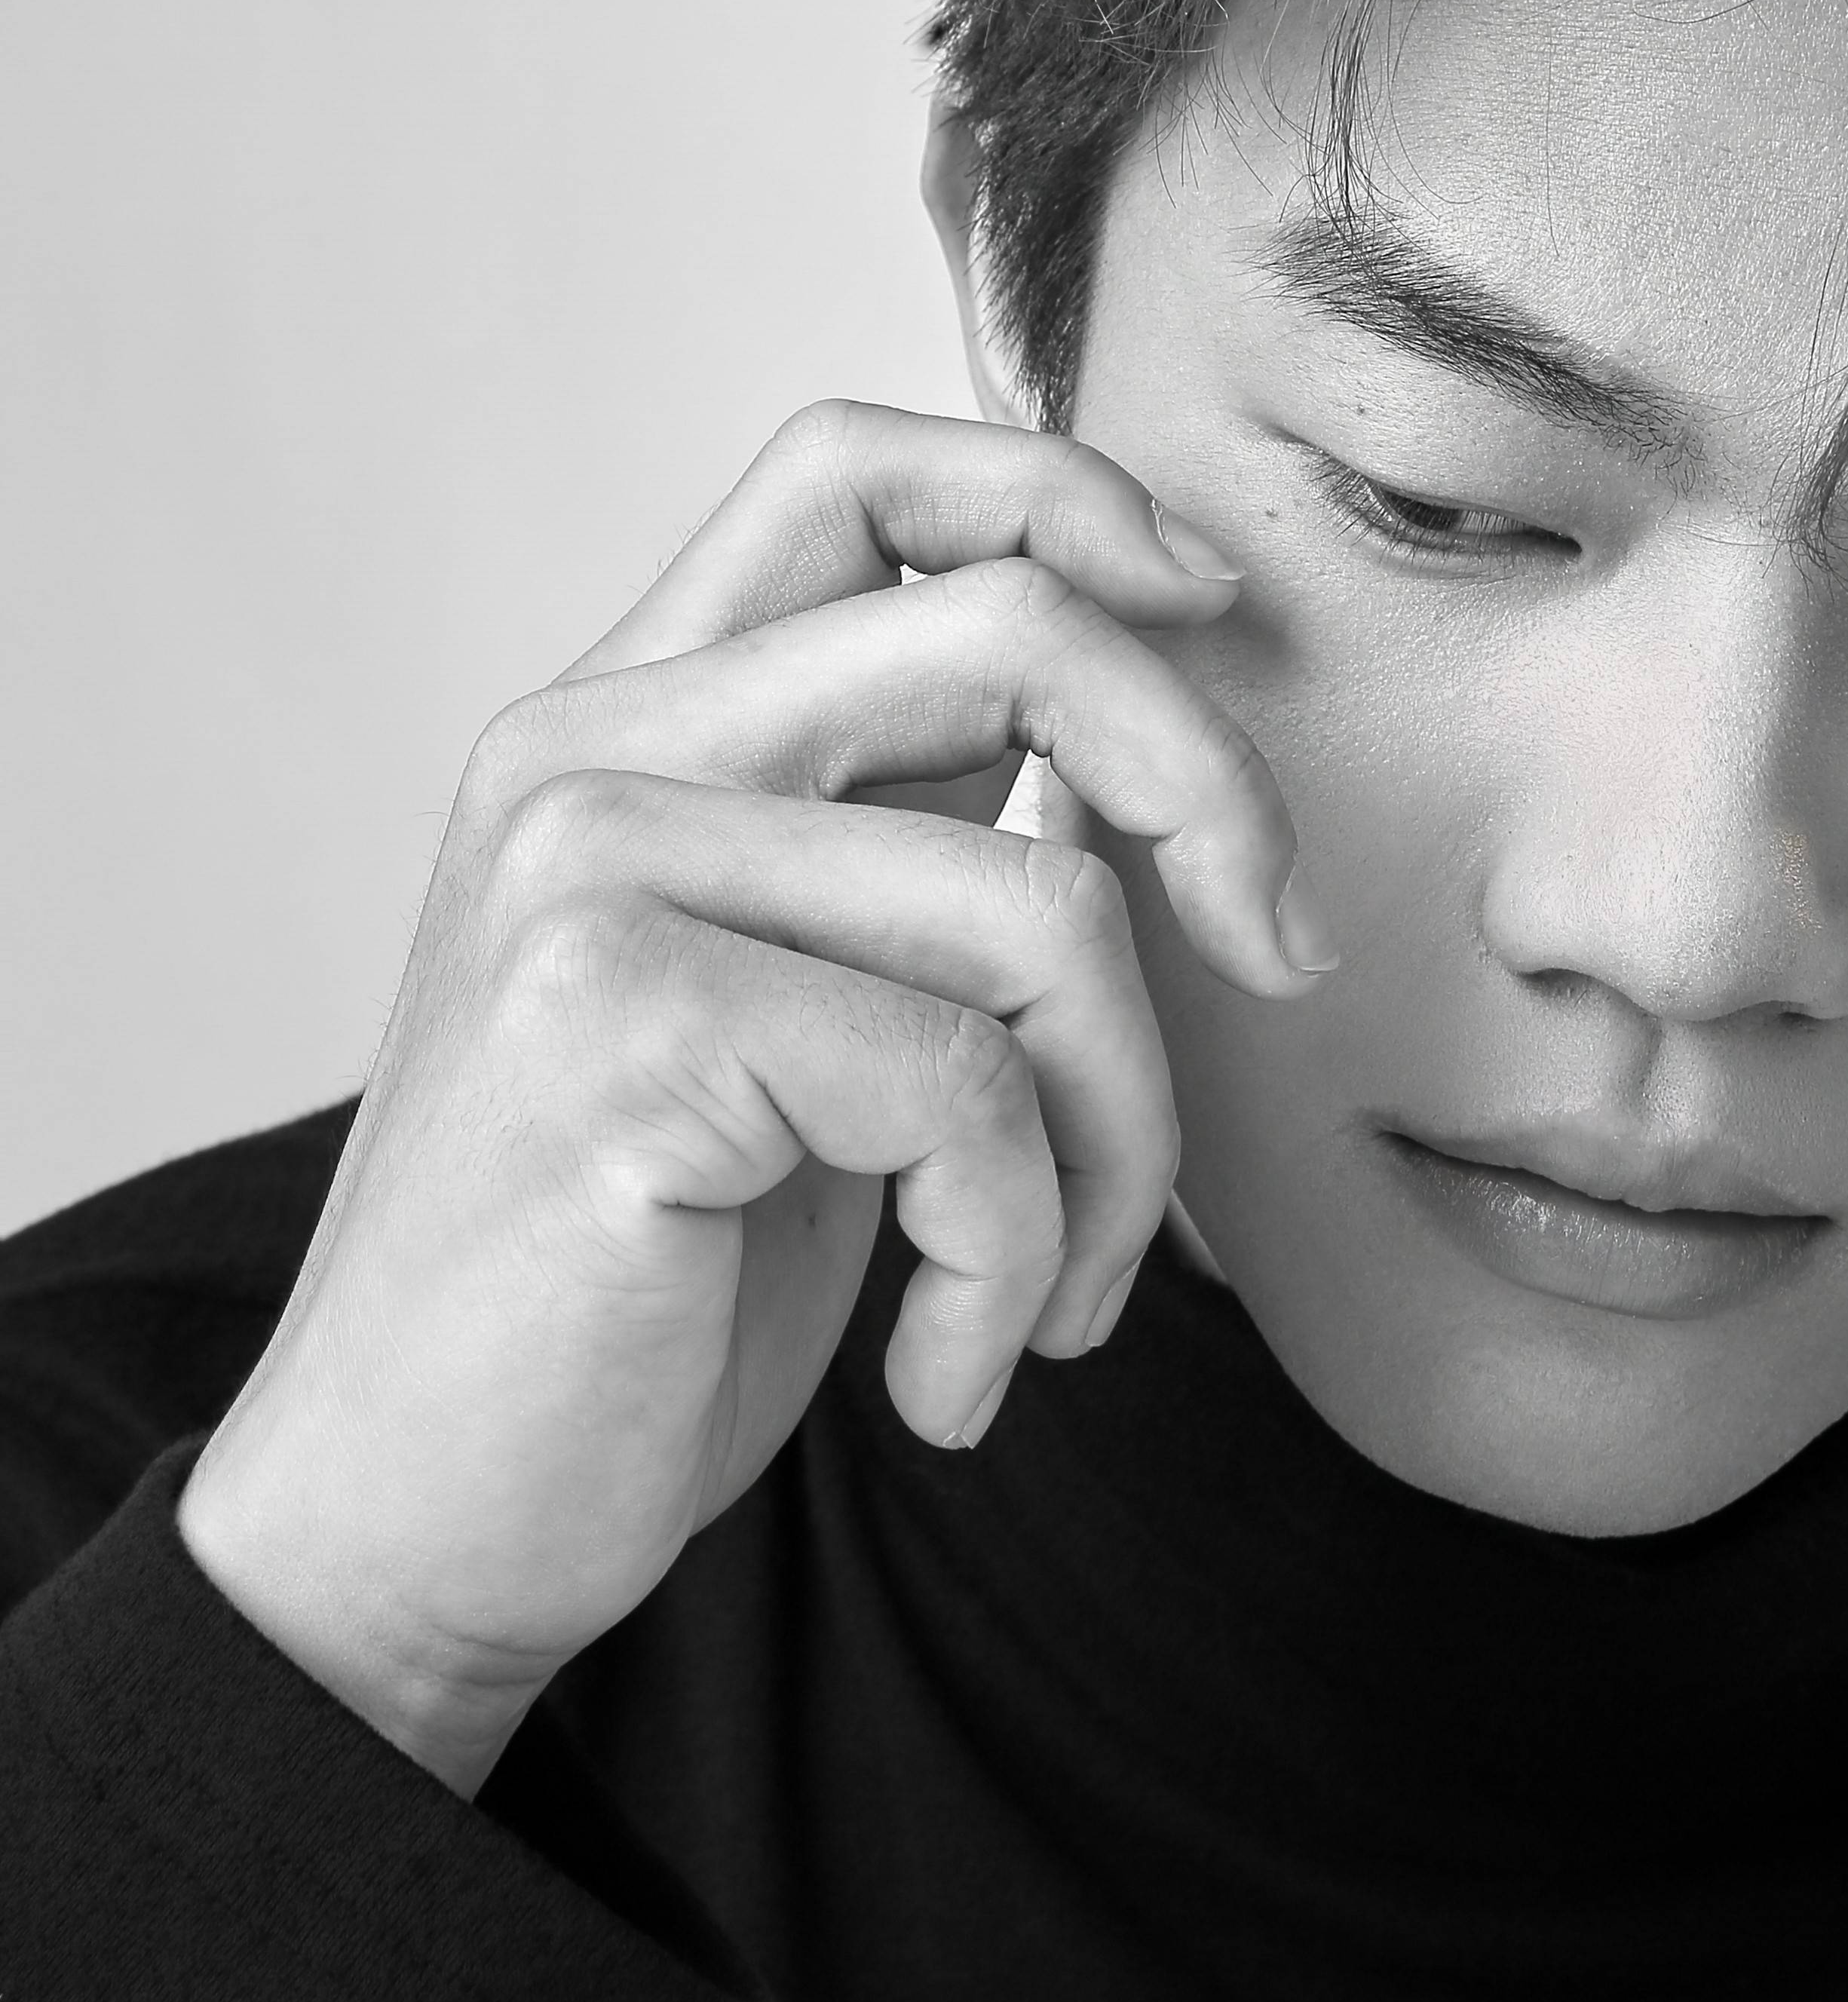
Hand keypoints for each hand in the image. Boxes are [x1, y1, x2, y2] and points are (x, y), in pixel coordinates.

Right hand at [178, 403, 1319, 1793]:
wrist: (411, 1535)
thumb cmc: (633, 1288)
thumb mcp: (790, 1010)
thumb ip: (899, 835)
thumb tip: (1142, 717)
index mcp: (626, 720)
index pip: (858, 466)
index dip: (1067, 495)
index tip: (1208, 612)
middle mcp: (588, 752)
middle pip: (1010, 625)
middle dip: (1211, 791)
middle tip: (1282, 958)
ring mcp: (592, 874)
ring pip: (1039, 906)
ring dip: (1124, 1142)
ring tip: (1059, 1294)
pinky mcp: (622, 1026)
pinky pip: (970, 1097)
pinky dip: (1018, 1261)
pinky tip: (956, 1374)